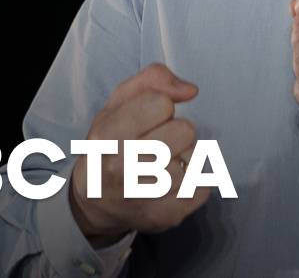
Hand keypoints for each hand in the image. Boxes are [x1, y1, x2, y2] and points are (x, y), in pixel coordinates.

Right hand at [69, 63, 212, 245]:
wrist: (95, 202)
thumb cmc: (109, 145)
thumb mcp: (116, 104)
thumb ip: (151, 81)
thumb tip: (190, 90)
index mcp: (108, 135)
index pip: (161, 104)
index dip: (160, 106)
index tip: (148, 118)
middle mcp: (122, 167)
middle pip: (185, 131)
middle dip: (176, 131)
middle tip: (158, 141)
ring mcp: (145, 196)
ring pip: (194, 159)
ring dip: (184, 157)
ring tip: (163, 162)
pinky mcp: (165, 216)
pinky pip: (203, 187)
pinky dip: (194, 182)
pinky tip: (173, 182)